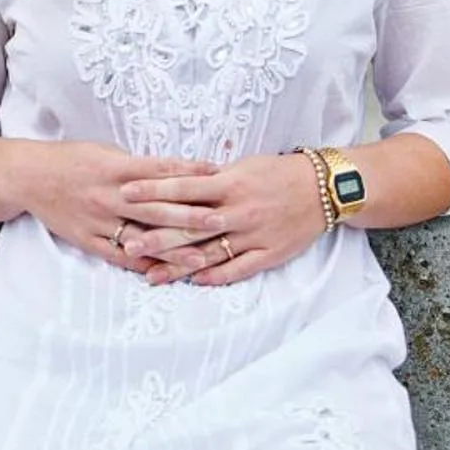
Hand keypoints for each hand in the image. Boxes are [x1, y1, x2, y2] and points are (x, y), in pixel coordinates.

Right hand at [8, 141, 221, 273]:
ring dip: (172, 247)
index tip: (217, 173)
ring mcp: (98, 221)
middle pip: (156, 207)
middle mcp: (108, 196)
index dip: (189, 172)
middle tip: (221, 218)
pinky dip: (141, 263)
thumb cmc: (71, 159)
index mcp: (115, 168)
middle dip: (190, 214)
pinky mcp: (87, 240)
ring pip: (141, 237)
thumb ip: (137, 164)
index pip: (159, 170)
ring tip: (200, 255)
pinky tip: (163, 271)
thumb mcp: (105, 152)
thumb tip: (173, 170)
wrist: (29, 177)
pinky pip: (118, 255)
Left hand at [117, 151, 328, 287]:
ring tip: (150, 275)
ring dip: (179, 265)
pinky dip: (217, 276)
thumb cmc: (279, 172)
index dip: (153, 191)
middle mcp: (238, 210)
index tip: (125, 193)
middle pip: (190, 226)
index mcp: (230, 183)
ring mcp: (253, 235)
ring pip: (210, 253)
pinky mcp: (268, 253)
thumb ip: (211, 178)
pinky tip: (195, 283)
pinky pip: (239, 268)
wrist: (324, 188)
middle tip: (127, 245)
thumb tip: (176, 179)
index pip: (183, 187)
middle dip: (157, 236)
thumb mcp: (243, 166)